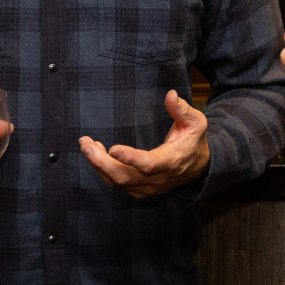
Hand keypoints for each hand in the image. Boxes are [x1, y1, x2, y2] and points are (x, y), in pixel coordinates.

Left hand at [79, 90, 208, 199]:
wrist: (199, 167)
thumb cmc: (193, 141)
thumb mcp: (196, 122)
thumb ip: (182, 110)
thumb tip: (171, 94)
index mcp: (171, 162)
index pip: (149, 164)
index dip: (130, 158)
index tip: (113, 148)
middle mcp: (157, 179)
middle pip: (125, 178)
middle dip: (102, 163)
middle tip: (85, 145)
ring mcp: (147, 187)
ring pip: (118, 182)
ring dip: (99, 165)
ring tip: (86, 145)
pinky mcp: (140, 189)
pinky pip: (117, 183)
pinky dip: (103, 170)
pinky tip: (96, 152)